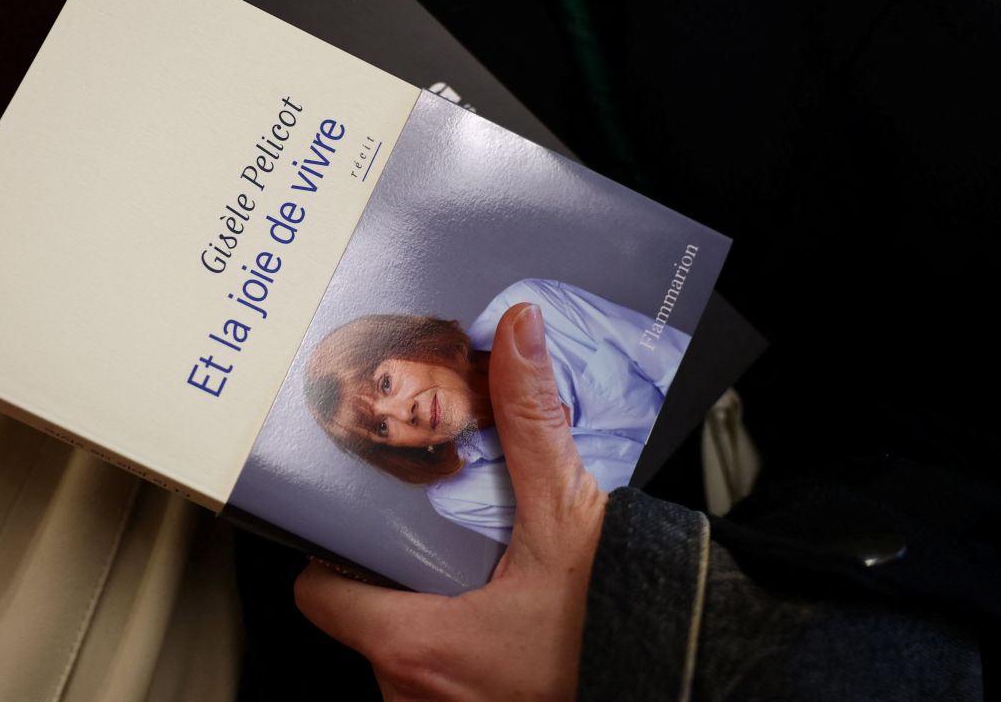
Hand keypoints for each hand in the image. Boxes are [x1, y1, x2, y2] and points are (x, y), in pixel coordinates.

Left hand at [295, 302, 607, 700]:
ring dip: (432, 616)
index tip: (366, 528)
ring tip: (478, 584)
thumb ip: (530, 422)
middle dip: (400, 576)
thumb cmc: (616, 627)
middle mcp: (415, 696)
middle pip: (365, 617)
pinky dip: (460, 654)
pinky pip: (436, 686)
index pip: (320, 592)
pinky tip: (502, 626)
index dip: (336, 553)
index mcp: (418, 646)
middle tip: (441, 543)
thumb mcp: (567, 514)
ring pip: (403, 655)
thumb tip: (515, 335)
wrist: (680, 675)